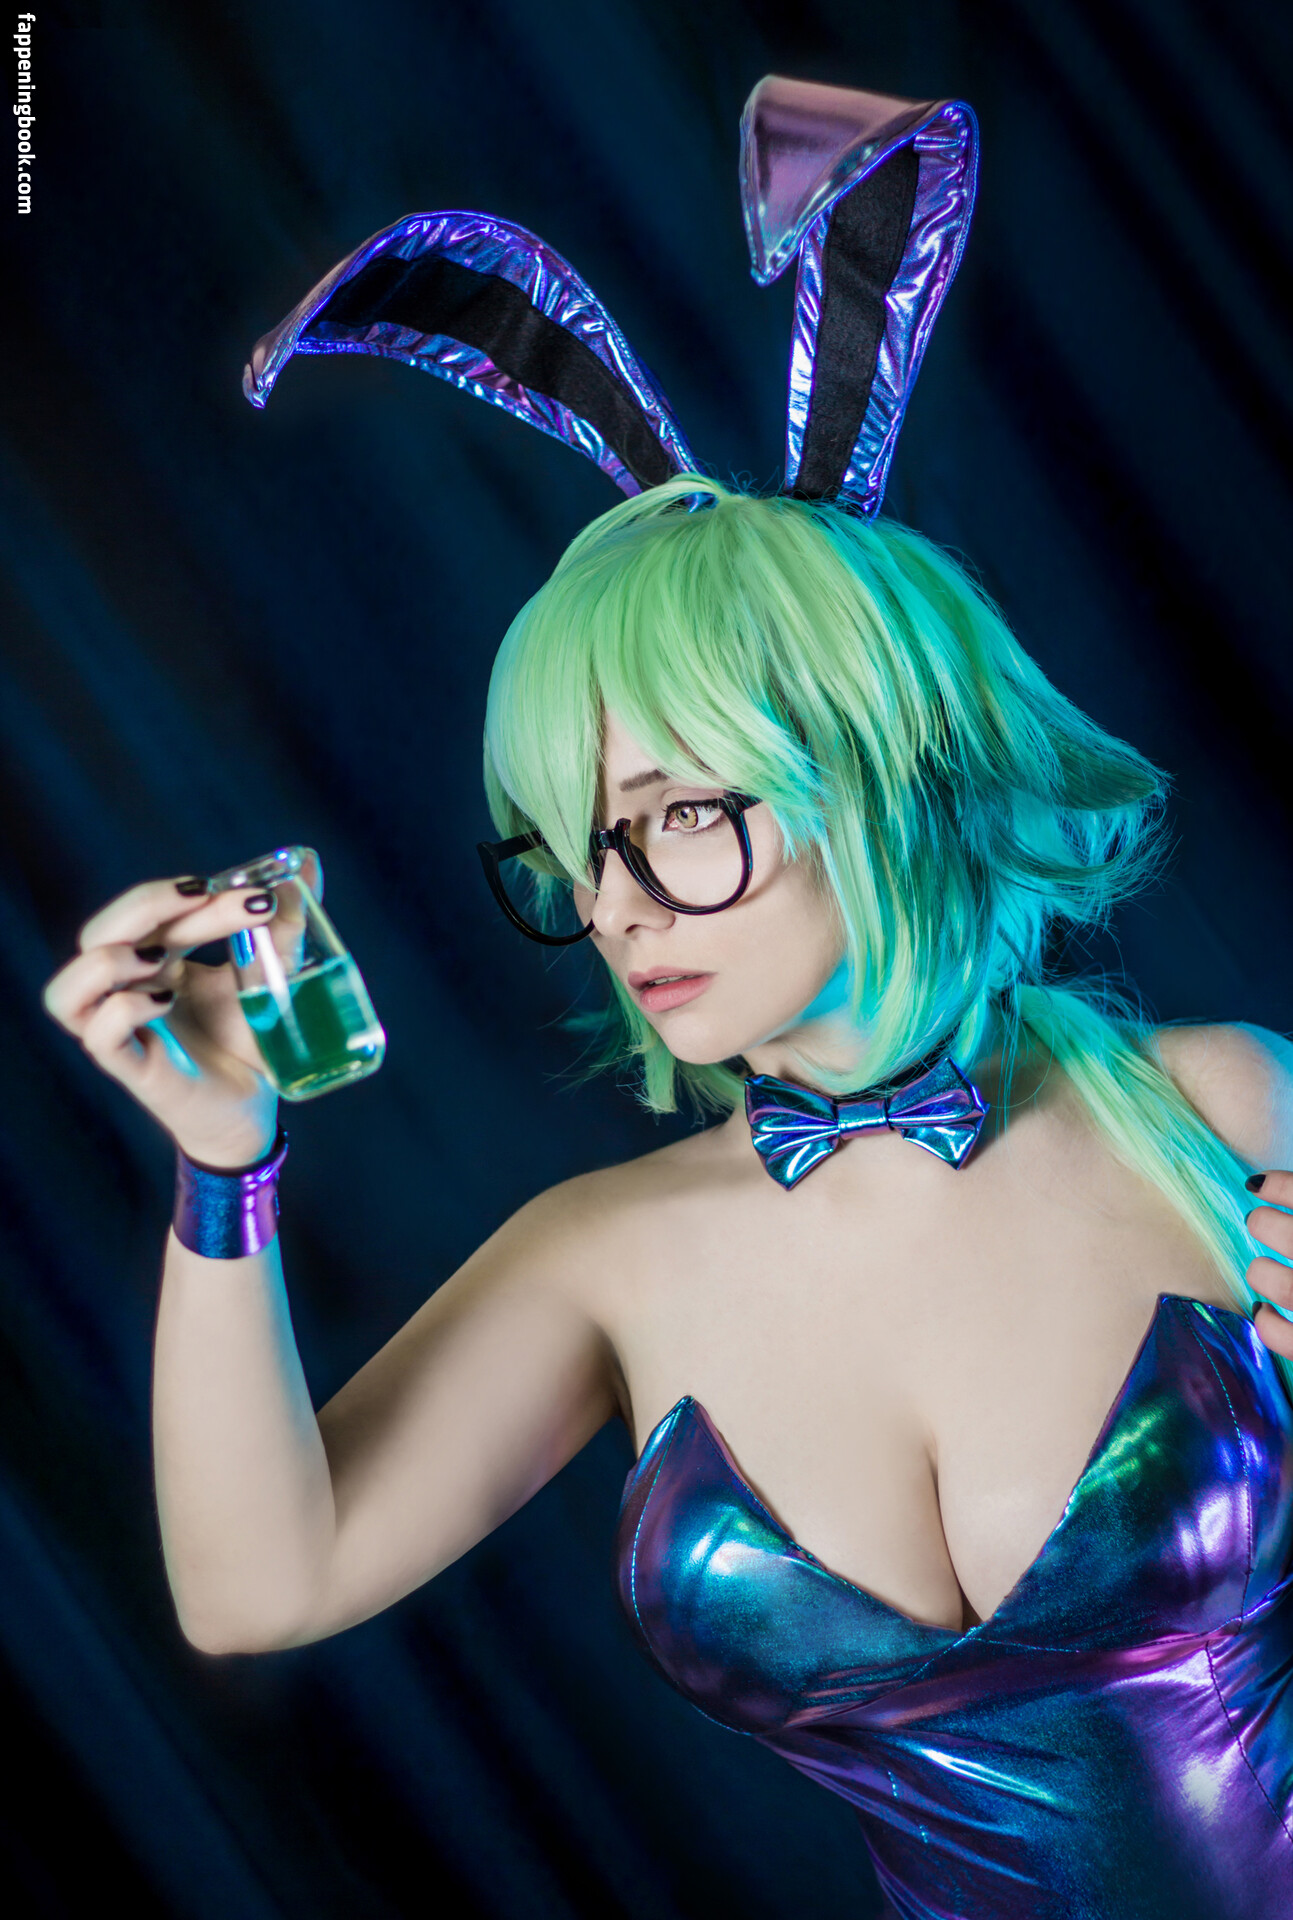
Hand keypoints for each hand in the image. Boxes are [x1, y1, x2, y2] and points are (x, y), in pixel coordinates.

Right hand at [40, 866, 308, 1168]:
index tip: (254, 891)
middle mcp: (126, 991)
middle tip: (206, 894)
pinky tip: (165, 1001)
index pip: (149, 912)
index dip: (183, 892)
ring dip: (109, 959)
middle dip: (150, 904)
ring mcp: (122, 1032)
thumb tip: (307, 861)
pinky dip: (124, 1010)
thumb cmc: (248, 1040)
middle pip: (100, 933)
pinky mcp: (132, 1069)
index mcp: (152, 959)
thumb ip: (286, 922)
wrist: (253, 1107)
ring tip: (164, 955)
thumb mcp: (272, 974)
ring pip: (68, 989)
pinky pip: (98, 1035)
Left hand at [1244, 1172, 1292, 1358]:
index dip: (1282, 1186)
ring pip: (1284, 1288)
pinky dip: (1267, 1326)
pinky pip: (1291, 1341)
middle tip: (1259, 1221)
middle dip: (1265, 1224)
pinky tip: (1264, 1311)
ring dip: (1262, 1272)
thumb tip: (1281, 1189)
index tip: (1261, 1185)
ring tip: (1262, 1266)